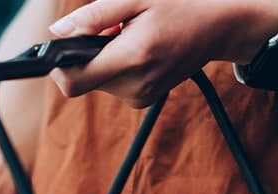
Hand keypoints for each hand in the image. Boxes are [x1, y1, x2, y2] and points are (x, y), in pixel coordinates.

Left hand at [46, 0, 277, 106]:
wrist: (218, 28)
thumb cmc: (180, 7)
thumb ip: (95, 15)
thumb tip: (58, 31)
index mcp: (132, 58)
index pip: (73, 81)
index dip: (59, 65)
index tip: (63, 47)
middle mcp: (135, 85)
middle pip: (83, 79)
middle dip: (87, 53)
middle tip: (112, 30)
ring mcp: (140, 97)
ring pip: (97, 81)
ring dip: (103, 58)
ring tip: (128, 37)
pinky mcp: (143, 100)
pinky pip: (113, 84)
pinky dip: (116, 66)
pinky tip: (135, 49)